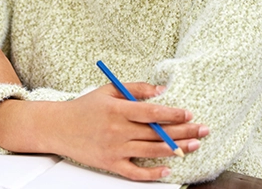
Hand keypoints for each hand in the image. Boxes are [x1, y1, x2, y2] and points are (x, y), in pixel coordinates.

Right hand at [0, 83, 208, 180]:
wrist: (58, 127)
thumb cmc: (84, 107)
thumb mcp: (108, 90)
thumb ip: (135, 88)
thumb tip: (161, 90)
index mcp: (117, 109)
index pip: (151, 112)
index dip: (173, 114)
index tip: (189, 113)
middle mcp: (117, 130)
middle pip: (157, 133)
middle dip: (183, 132)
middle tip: (203, 130)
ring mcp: (114, 149)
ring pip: (151, 151)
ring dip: (176, 149)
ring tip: (194, 146)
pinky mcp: (110, 164)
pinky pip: (135, 172)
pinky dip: (152, 173)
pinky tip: (168, 169)